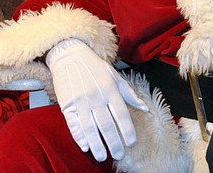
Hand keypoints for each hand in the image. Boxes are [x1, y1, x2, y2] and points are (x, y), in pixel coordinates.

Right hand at [46, 38, 148, 161]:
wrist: (69, 55)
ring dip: (97, 144)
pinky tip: (86, 146)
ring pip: (90, 128)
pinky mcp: (67, 105)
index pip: (121, 114)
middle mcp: (97, 97)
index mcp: (111, 89)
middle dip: (114, 142)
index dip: (127, 130)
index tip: (131, 143)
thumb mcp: (115, 76)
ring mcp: (81, 102)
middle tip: (119, 155)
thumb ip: (130, 94)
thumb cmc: (94, 67)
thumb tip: (145, 108)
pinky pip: (74, 125)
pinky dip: (79, 137)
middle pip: (106, 125)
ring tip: (102, 156)